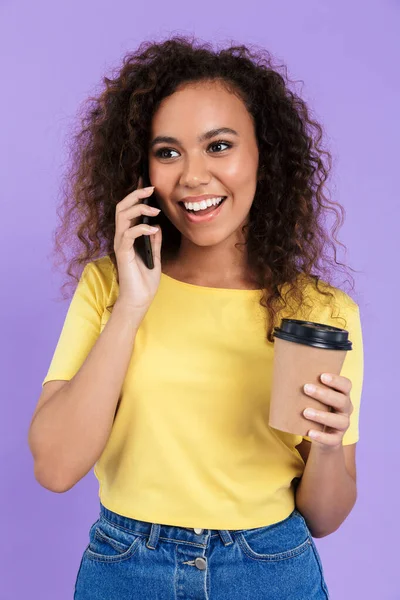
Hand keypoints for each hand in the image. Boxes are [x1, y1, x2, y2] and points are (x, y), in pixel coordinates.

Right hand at [113, 175, 161, 319]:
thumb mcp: (155, 256)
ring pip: (122, 216)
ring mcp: (120, 245)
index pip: (128, 210)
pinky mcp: (122, 254)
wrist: (140, 299)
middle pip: (122, 207)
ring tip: (155, 210)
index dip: (136, 196)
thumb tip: (156, 226)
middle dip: (136, 195)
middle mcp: (121, 238)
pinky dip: (141, 229)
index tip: (148, 184)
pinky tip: (152, 229)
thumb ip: (154, 241)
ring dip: (139, 208)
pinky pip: (128, 234)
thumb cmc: (145, 281)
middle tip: (151, 189)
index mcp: (128, 237)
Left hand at [302, 373, 352, 449]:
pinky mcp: (336, 439)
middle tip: (306, 388)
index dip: (336, 380)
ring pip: (339, 421)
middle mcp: (346, 409)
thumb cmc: (315, 408)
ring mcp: (343, 425)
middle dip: (324, 394)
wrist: (321, 436)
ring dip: (322, 416)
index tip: (322, 376)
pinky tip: (310, 433)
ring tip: (305, 412)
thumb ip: (307, 387)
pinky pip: (332, 440)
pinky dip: (322, 436)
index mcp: (342, 395)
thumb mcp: (313, 397)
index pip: (346, 385)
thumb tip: (283, 372)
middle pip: (341, 401)